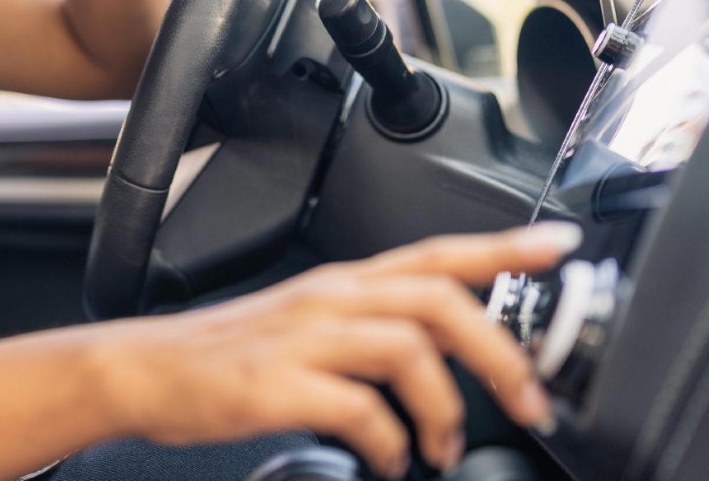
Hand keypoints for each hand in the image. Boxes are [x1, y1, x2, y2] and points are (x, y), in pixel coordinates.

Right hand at [95, 223, 581, 478]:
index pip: (437, 252)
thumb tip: (444, 360)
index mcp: (342, 283)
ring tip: (443, 447)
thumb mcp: (307, 325)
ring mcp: (302, 338)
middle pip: (439, 298)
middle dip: (499, 349)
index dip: (503, 248)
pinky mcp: (276, 382)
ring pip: (407, 347)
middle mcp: (330, 299)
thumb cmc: (228, 354)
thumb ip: (373, 329)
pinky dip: (388, 442)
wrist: (145, 369)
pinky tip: (388, 462)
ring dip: (445, 406)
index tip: (564, 248)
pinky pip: (358, 409)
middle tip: (531, 399)